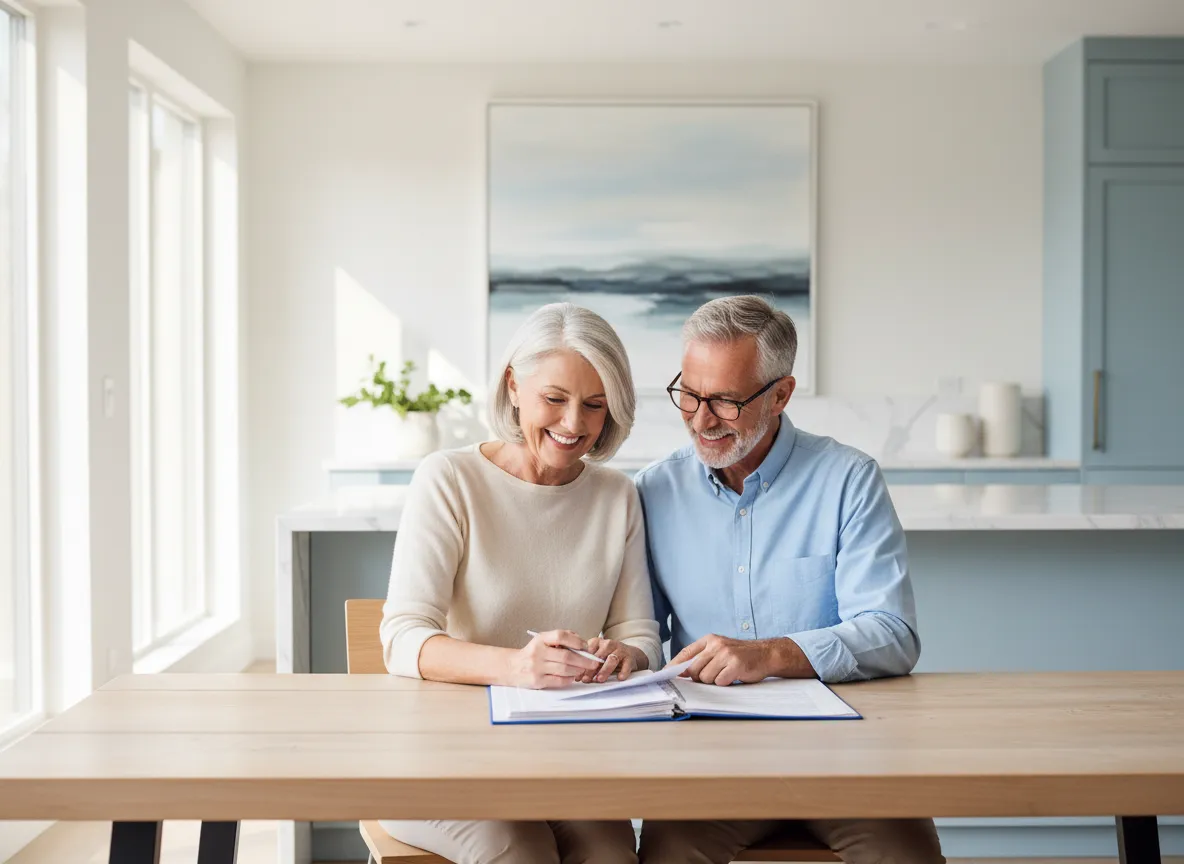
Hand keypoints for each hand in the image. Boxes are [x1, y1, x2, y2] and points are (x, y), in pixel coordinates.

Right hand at [504, 630, 601, 689]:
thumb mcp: (542, 640)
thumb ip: (559, 638)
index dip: (575, 640)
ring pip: (564, 669)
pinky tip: (572, 677)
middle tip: (593, 662)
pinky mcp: (537, 681)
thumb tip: (580, 641)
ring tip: (583, 670)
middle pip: (566, 656)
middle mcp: (537, 652)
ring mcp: (536, 667)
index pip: (560, 636)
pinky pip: (558, 681)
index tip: (585, 646)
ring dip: (577, 670)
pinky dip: (569, 679)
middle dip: (583, 660)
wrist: (511, 667)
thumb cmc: (532, 653)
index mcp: (540, 639)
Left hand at [576, 638, 648, 683]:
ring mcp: (620, 650)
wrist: (629, 654)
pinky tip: (620, 678)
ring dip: (605, 670)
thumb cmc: (608, 657)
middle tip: (586, 679)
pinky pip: (627, 664)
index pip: (588, 653)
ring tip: (599, 679)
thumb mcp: (597, 656)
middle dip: (591, 669)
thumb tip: (577, 677)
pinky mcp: (630, 657)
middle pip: (599, 656)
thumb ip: (588, 664)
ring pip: (612, 659)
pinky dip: (624, 671)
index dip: (582, 665)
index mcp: (597, 642)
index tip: (577, 676)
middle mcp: (608, 644)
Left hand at [669, 635, 795, 686]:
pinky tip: (732, 677)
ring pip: (705, 677)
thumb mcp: (719, 650)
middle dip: (699, 677)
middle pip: (693, 669)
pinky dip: (725, 683)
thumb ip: (701, 658)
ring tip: (725, 674)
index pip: (686, 653)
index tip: (665, 674)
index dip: (674, 665)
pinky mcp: (735, 664)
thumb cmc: (740, 655)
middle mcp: (716, 645)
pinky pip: (720, 681)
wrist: (765, 654)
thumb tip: (680, 672)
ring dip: (714, 681)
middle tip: (713, 675)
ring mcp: (726, 654)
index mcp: (709, 640)